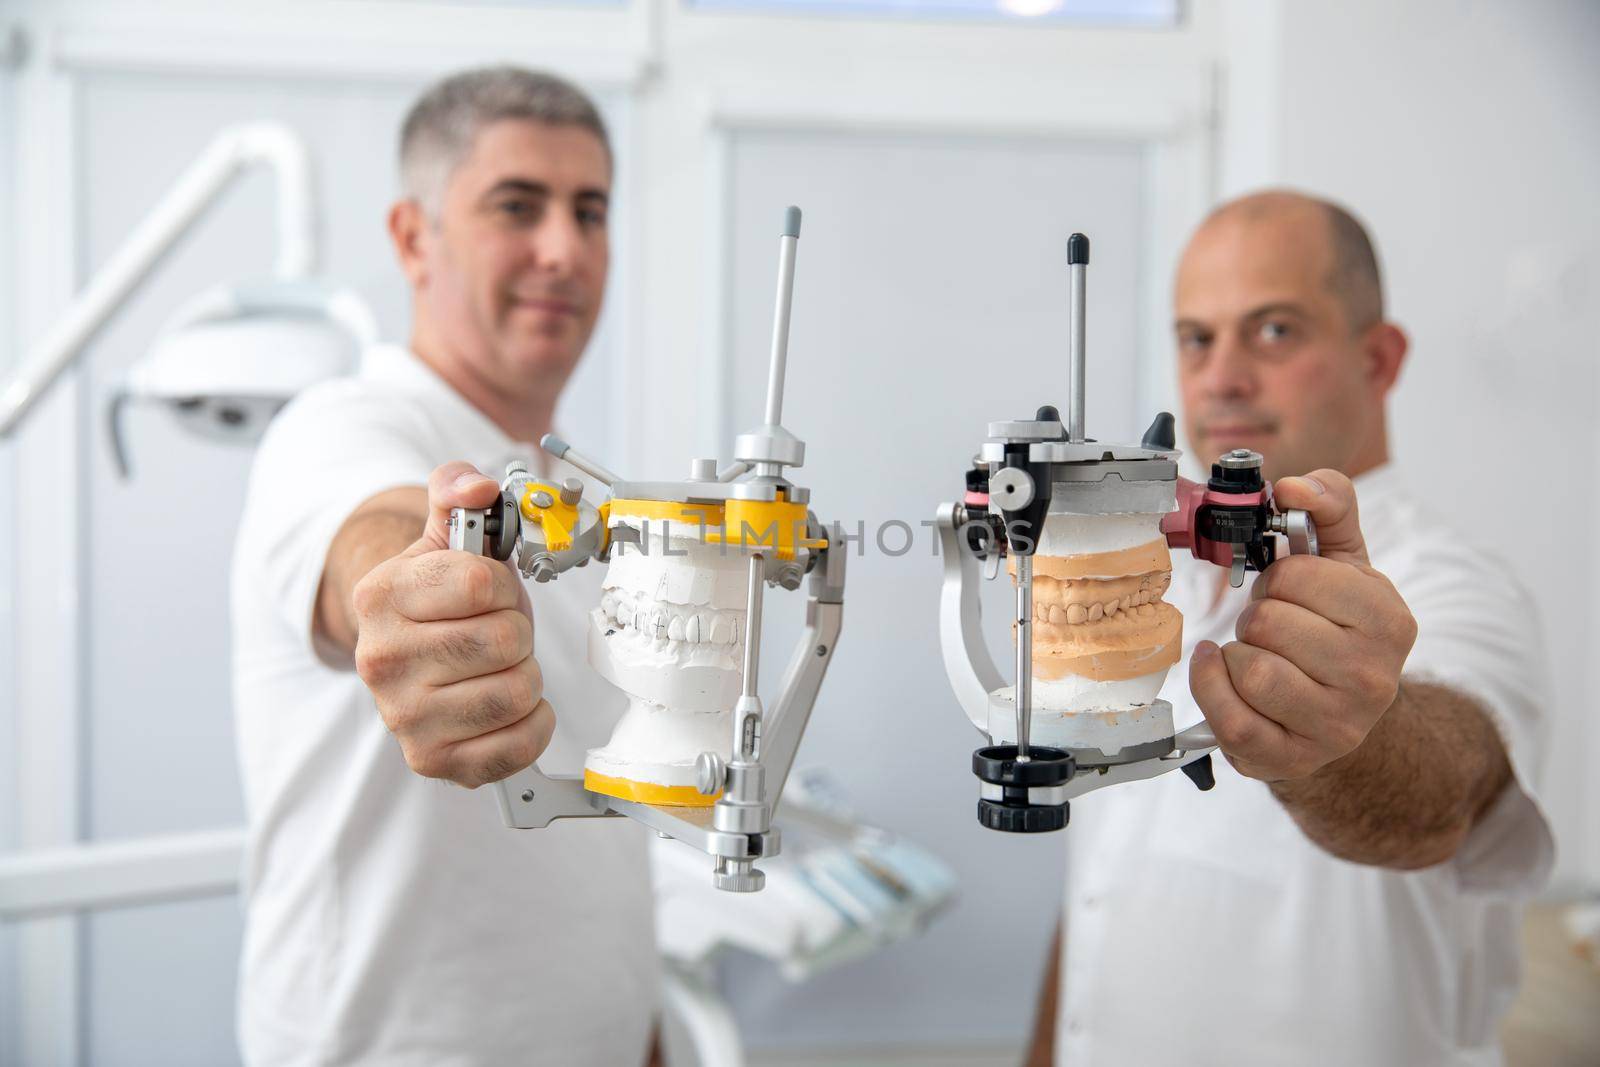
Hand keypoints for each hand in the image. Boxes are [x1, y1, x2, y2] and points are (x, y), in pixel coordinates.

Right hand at [353, 462, 553, 786]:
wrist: (408, 652)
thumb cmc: (439, 596)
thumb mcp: (443, 534)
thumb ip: (459, 489)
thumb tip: (480, 487)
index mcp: (380, 596)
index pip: (481, 584)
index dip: (501, 584)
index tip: (486, 590)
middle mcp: (381, 661)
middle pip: (505, 640)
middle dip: (516, 630)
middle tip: (494, 633)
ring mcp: (403, 718)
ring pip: (517, 691)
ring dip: (526, 674)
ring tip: (497, 667)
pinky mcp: (433, 762)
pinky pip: (519, 746)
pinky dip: (533, 723)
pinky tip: (510, 708)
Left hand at [1189, 469, 1416, 780]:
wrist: (1340, 713)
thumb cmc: (1333, 629)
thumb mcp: (1344, 563)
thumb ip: (1328, 505)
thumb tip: (1293, 487)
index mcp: (1389, 621)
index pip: (1299, 577)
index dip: (1280, 578)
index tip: (1292, 592)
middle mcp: (1373, 678)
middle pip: (1268, 623)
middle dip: (1256, 617)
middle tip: (1272, 630)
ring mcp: (1335, 726)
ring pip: (1250, 668)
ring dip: (1236, 653)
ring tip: (1256, 654)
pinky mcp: (1291, 758)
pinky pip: (1230, 717)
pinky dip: (1211, 686)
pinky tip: (1220, 671)